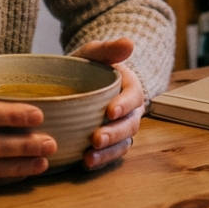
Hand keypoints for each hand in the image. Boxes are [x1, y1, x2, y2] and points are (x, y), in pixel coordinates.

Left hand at [71, 37, 143, 170]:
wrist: (75, 83)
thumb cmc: (86, 66)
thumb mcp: (93, 53)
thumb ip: (108, 49)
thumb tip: (129, 43)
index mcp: (130, 87)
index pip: (133, 96)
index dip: (124, 104)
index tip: (110, 111)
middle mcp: (130, 111)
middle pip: (130, 125)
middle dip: (114, 133)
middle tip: (96, 138)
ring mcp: (121, 128)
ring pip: (122, 143)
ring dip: (108, 152)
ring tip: (89, 158)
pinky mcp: (110, 143)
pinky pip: (111, 154)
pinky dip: (101, 160)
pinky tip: (85, 164)